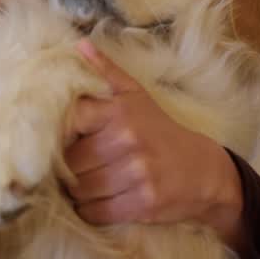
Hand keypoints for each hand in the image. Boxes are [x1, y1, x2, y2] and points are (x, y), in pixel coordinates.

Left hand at [63, 40, 246, 246]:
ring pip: (80, 190)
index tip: (56, 140)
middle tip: (73, 168)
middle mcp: (127, 140)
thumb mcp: (137, 96)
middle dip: (66, 168)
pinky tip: (97, 202)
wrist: (204, 172)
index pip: (67, 122)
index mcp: (119, 111)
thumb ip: (106, 72)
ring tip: (85, 184)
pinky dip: (90, 211)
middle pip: (69, 162)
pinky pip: (95, 212)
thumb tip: (79, 45)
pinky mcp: (142, 203)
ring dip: (76, 192)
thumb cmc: (161, 132)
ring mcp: (136, 173)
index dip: (55, 134)